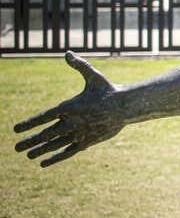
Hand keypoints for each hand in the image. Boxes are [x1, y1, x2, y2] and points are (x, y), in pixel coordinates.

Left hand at [14, 51, 124, 166]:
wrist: (126, 107)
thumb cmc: (109, 90)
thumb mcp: (94, 76)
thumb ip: (79, 66)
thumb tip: (67, 53)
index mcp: (69, 107)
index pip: (43, 117)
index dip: (29, 123)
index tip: (15, 129)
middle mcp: (72, 122)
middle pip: (46, 135)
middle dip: (30, 141)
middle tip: (16, 147)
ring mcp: (79, 134)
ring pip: (55, 145)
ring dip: (40, 150)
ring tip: (27, 155)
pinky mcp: (87, 141)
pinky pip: (67, 152)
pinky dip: (55, 158)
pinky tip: (44, 163)